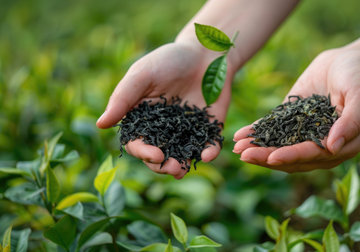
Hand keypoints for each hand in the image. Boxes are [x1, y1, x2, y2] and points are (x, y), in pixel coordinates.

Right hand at [97, 42, 232, 178]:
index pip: (138, 143)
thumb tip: (100, 125)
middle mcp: (164, 129)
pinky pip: (208, 145)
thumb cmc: (169, 60)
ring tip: (182, 169)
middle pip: (158, 156)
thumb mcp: (143, 74)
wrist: (204, 52)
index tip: (155, 154)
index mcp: (143, 119)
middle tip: (172, 168)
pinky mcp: (208, 128)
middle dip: (162, 166)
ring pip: (181, 156)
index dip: (143, 152)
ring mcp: (187, 131)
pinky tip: (208, 155)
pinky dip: (209, 153)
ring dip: (181, 166)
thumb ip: (123, 99)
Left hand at [233, 47, 359, 172]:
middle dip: (267, 157)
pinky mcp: (293, 118)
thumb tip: (334, 147)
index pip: (313, 154)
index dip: (292, 156)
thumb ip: (352, 121)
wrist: (354, 58)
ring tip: (237, 148)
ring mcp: (305, 132)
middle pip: (291, 156)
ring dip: (259, 149)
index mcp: (341, 145)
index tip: (272, 157)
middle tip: (244, 155)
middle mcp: (321, 144)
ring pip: (280, 146)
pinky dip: (258, 132)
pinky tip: (240, 135)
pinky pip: (274, 128)